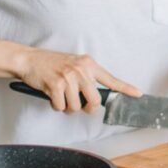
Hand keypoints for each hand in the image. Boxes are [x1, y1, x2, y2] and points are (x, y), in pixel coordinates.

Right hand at [18, 50, 141, 112]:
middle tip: (77, 105)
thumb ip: (86, 78)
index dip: (126, 88)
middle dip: (86, 108)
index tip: (138, 94)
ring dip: (67, 108)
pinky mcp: (56, 85)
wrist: (29, 60)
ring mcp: (69, 77)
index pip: (111, 79)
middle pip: (95, 101)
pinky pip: (61, 107)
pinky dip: (55, 106)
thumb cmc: (51, 65)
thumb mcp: (74, 66)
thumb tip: (95, 99)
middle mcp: (81, 69)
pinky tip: (51, 95)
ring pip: (76, 107)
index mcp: (88, 64)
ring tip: (60, 96)